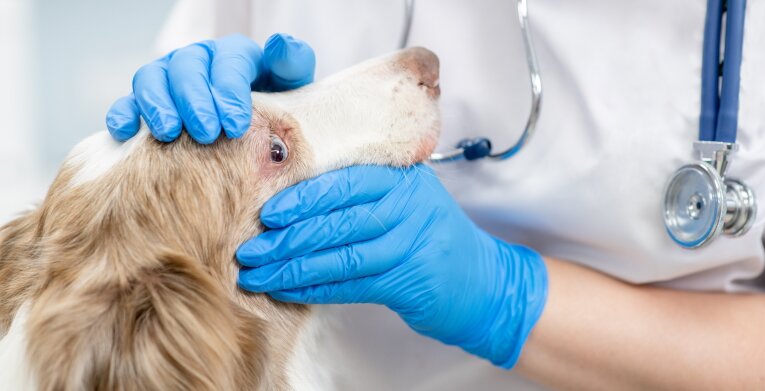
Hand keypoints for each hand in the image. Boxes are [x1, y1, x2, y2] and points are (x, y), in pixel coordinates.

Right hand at [106, 33, 314, 143]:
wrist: (254, 131)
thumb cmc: (276, 108)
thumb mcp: (291, 87)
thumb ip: (291, 65)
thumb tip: (281, 45)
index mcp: (233, 54)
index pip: (227, 63)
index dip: (229, 92)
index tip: (236, 124)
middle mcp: (196, 61)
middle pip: (185, 69)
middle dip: (194, 102)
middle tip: (207, 134)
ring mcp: (167, 81)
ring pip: (149, 80)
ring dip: (156, 106)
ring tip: (168, 134)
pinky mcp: (145, 104)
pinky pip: (125, 103)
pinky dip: (123, 115)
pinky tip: (126, 133)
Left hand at [236, 165, 547, 367]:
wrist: (483, 280)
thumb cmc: (433, 235)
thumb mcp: (408, 199)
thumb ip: (364, 190)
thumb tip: (294, 196)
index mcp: (404, 178)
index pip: (346, 181)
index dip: (304, 197)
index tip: (268, 210)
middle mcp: (410, 207)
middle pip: (339, 219)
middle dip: (289, 236)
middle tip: (251, 247)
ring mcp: (412, 244)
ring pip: (342, 255)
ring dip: (294, 267)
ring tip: (258, 273)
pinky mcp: (409, 281)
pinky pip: (352, 285)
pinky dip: (315, 288)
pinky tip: (288, 290)